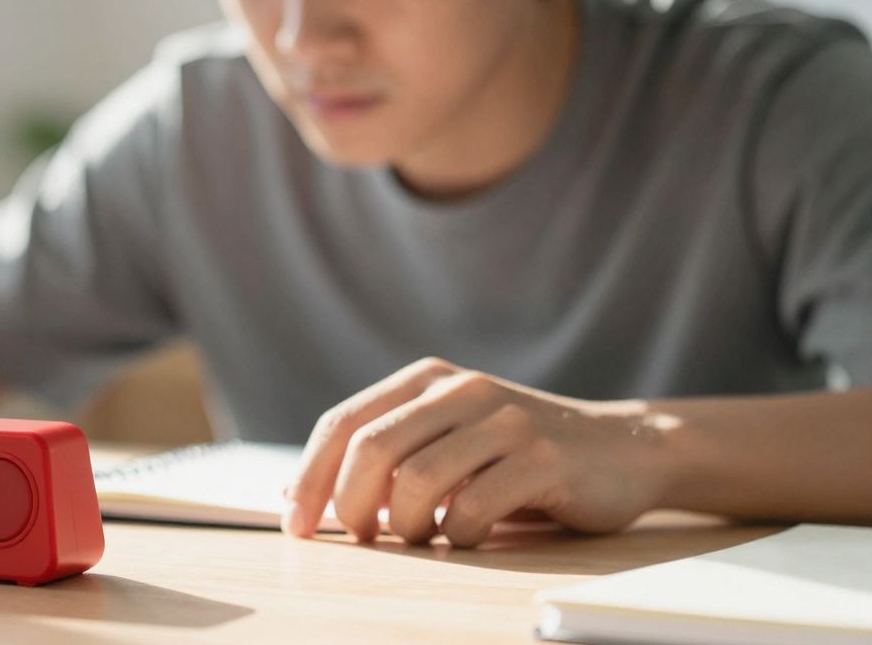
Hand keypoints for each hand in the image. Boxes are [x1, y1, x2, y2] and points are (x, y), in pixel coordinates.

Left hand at [283, 358, 673, 546]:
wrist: (624, 448)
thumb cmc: (517, 456)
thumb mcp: (446, 439)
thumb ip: (385, 455)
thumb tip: (297, 494)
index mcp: (426, 380)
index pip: (343, 422)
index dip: (310, 476)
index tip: (295, 523)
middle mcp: (461, 389)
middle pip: (371, 449)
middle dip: (349, 505)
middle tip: (359, 539)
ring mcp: (503, 419)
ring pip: (417, 481)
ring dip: (405, 526)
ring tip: (419, 538)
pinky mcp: (542, 457)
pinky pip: (473, 508)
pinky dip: (457, 536)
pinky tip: (466, 538)